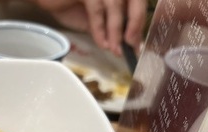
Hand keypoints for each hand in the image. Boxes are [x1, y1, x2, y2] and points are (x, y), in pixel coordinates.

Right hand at [33, 0, 147, 54]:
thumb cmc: (68, 4)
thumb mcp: (93, 17)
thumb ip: (108, 24)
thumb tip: (123, 42)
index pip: (136, 2)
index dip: (139, 21)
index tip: (136, 43)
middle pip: (133, 0)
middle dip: (135, 23)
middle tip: (132, 46)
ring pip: (115, 6)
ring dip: (116, 31)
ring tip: (115, 50)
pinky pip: (96, 10)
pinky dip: (100, 29)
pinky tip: (101, 44)